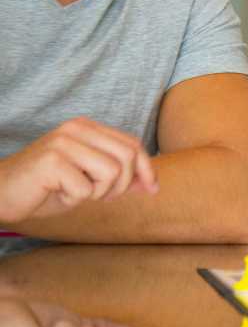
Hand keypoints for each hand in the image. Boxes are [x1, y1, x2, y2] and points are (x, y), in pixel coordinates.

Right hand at [0, 118, 157, 224]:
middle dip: (122, 185)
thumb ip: (119, 177)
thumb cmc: (45, 187)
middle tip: (98, 195)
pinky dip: (75, 199)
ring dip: (98, 192)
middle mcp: (76, 129)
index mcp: (87, 127)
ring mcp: (63, 143)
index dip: (147, 169)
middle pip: (127, 157)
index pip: (132, 144)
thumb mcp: (89, 180)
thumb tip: (150, 183)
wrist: (1, 193)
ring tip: (75, 192)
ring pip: (111, 172)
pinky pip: (85, 189)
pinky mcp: (52, 161)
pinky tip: (57, 193)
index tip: (152, 189)